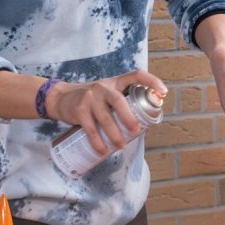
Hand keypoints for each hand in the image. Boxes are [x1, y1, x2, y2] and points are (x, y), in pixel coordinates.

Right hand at [46, 68, 167, 155]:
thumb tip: (144, 126)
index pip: (136, 75)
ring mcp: (90, 97)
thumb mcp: (107, 93)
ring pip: (105, 118)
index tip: (163, 92)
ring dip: (114, 134)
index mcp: (115, 82)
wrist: (61, 97)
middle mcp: (103, 86)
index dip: (152, 81)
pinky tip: (103, 150)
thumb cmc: (92, 99)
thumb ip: (122, 103)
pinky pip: (90, 128)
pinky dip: (97, 141)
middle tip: (136, 130)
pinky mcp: (79, 109)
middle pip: (119, 101)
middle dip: (129, 117)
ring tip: (121, 146)